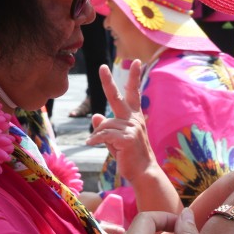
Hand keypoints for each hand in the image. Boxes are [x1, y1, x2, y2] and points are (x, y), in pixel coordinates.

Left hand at [86, 62, 155, 181]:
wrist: (142, 172)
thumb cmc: (129, 155)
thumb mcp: (115, 139)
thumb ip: (106, 127)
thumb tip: (96, 116)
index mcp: (133, 117)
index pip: (133, 93)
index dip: (134, 77)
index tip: (136, 61)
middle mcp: (133, 119)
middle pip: (117, 97)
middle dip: (108, 81)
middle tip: (101, 67)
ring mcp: (131, 128)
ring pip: (104, 125)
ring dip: (98, 136)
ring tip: (103, 146)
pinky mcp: (126, 138)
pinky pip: (103, 135)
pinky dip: (95, 139)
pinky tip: (91, 144)